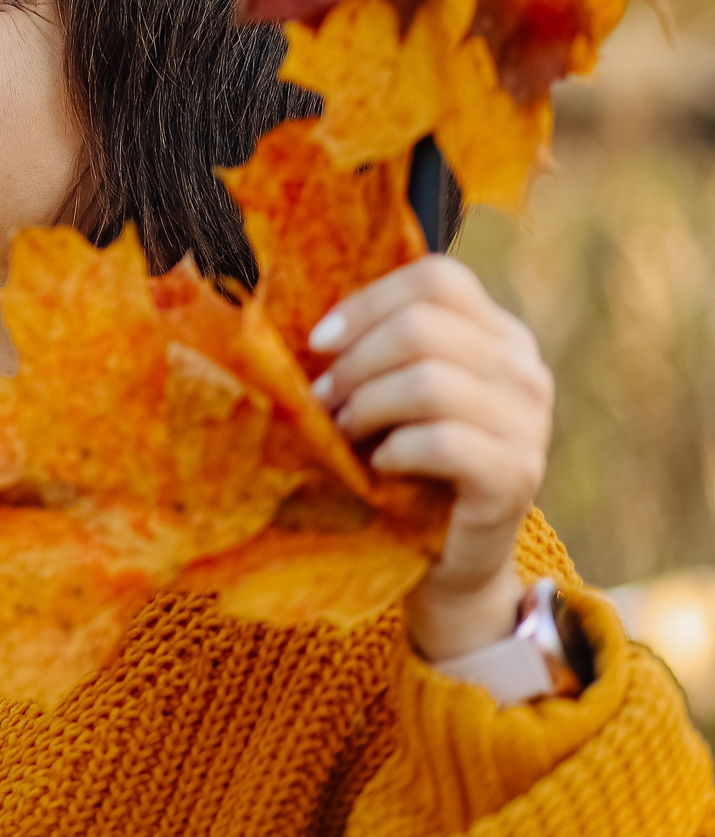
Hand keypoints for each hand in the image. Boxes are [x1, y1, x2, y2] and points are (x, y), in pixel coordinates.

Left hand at [309, 255, 553, 661]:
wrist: (446, 557)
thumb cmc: (406, 462)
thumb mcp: (392, 391)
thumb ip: (375, 347)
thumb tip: (306, 325)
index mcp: (499, 334)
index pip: (438, 279)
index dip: (367, 303)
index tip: (319, 342)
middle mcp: (524, 370)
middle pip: (423, 327)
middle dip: (354, 363)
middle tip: (323, 401)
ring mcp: (530, 423)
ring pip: (428, 381)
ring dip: (366, 406)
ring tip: (345, 432)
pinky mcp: (517, 476)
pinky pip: (443, 442)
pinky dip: (394, 450)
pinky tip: (379, 465)